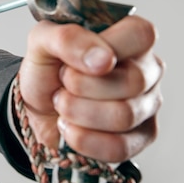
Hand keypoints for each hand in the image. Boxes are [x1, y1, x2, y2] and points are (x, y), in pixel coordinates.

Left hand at [17, 16, 163, 163]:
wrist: (35, 108)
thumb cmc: (47, 69)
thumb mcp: (42, 41)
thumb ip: (69, 38)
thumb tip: (104, 59)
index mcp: (130, 36)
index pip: (140, 35)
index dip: (104, 50)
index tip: (74, 61)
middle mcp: (147, 68)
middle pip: (132, 81)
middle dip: (81, 86)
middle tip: (63, 83)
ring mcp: (147, 104)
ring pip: (124, 115)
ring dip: (78, 112)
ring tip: (64, 104)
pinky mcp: (141, 137)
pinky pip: (120, 147)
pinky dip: (84, 139)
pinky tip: (71, 128)